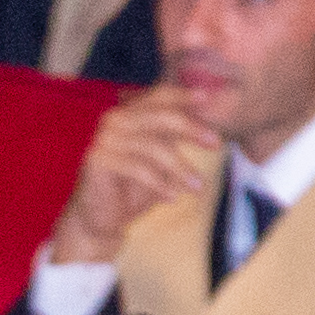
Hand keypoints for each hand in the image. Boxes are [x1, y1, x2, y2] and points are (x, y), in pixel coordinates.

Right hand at [43, 93, 222, 270]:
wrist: (101, 219)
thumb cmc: (133, 188)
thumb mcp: (160, 159)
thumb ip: (175, 137)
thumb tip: (207, 119)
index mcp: (128, 113)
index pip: (158, 96)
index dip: (183, 95)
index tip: (208, 98)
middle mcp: (114, 120)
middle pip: (159, 117)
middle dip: (191, 128)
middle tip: (216, 143)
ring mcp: (104, 138)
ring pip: (152, 147)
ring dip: (180, 168)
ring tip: (198, 187)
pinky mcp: (98, 160)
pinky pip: (138, 169)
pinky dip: (159, 184)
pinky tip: (173, 198)